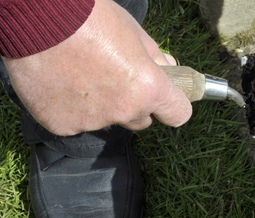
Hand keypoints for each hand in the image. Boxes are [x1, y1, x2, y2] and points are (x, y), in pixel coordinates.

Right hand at [1, 0, 191, 135]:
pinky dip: (69, 107)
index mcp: (148, 89)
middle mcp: (124, 111)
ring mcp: (92, 121)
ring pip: (105, 120)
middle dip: (134, 104)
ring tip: (78, 73)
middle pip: (141, 120)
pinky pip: (74, 121)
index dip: (172, 105)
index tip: (166, 99)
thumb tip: (169, 68)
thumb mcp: (134, 32)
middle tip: (114, 78)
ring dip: (99, 105)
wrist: (37, 17)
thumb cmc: (89, 17)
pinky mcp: (62, 125)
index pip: (178, 114)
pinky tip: (59, 82)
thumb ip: (155, 58)